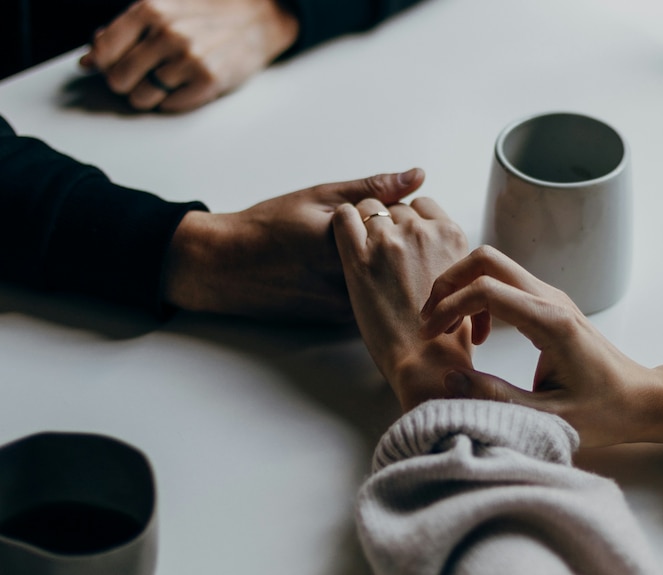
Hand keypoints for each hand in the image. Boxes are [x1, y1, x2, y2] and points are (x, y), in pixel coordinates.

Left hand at [79, 0, 298, 111]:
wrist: (259, 16)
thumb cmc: (207, 13)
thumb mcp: (164, 9)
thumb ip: (123, 31)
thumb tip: (88, 60)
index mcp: (150, 9)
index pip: (103, 52)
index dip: (104, 65)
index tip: (114, 67)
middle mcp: (167, 33)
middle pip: (118, 80)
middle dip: (127, 83)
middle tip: (144, 76)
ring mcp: (189, 58)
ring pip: (142, 98)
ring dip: (151, 94)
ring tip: (168, 80)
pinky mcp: (209, 80)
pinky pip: (170, 106)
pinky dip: (173, 100)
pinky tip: (186, 85)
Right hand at [162, 169, 424, 321]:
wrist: (228, 268)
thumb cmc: (269, 227)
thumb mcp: (320, 196)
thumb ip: (372, 188)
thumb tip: (417, 176)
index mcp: (348, 246)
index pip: (404, 228)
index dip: (399, 215)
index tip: (380, 209)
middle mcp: (350, 282)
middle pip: (402, 259)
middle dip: (398, 242)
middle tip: (370, 228)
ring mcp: (347, 306)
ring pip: (390, 282)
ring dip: (388, 266)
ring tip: (346, 251)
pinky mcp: (341, 320)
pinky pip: (374, 298)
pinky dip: (373, 284)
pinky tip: (346, 270)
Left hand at [332, 196, 472, 411]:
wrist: (426, 360)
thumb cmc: (446, 334)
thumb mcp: (463, 283)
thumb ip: (449, 257)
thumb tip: (436, 251)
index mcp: (451, 235)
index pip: (423, 205)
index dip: (410, 220)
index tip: (403, 238)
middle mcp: (422, 231)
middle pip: (395, 207)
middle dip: (387, 224)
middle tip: (381, 253)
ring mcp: (390, 241)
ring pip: (369, 207)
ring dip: (364, 224)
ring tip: (362, 251)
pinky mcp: (359, 257)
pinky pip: (343, 216)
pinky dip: (342, 222)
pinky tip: (344, 240)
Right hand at [419, 245, 662, 447]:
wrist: (641, 400)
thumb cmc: (604, 412)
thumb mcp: (547, 417)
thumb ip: (495, 397)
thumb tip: (449, 379)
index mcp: (550, 322)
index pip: (485, 290)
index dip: (448, 307)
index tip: (430, 335)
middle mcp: (550, 299)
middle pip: (487, 259)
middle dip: (449, 282)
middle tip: (431, 320)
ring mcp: (551, 297)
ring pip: (494, 266)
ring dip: (462, 288)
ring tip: (449, 329)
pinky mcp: (550, 303)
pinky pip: (505, 283)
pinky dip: (480, 298)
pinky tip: (479, 335)